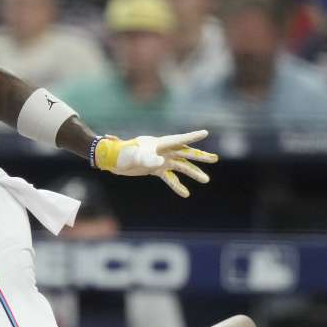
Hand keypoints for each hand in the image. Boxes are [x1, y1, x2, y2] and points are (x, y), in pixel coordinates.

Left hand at [93, 130, 216, 197]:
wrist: (112, 160)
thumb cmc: (122, 153)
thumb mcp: (135, 156)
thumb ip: (147, 158)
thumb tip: (159, 162)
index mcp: (159, 143)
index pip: (178, 140)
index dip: (191, 137)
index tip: (205, 133)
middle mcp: (163, 151)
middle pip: (185, 153)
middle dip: (199, 156)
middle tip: (214, 159)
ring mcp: (160, 160)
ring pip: (181, 167)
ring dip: (193, 173)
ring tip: (206, 180)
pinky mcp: (156, 170)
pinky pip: (170, 178)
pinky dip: (177, 186)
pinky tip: (186, 194)